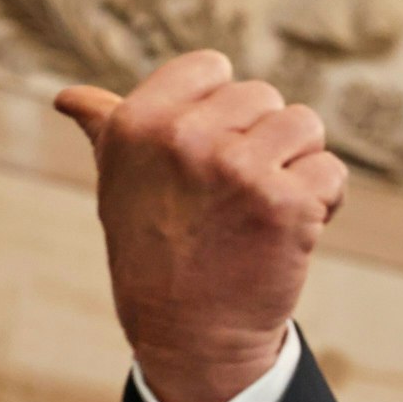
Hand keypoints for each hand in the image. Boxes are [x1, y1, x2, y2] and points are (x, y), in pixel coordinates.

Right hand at [55, 50, 346, 401]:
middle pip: (266, 98)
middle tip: (238, 196)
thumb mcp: (119, 183)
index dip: (226, 112)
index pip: (212, 68)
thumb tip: (71, 98)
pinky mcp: (287, 204)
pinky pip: (331, 171)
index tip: (210, 156)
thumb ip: (108, 130)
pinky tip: (292, 232)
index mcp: (138, 122)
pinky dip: (325, 201)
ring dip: (300, 166)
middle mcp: (185, 138)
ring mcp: (238, 169)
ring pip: (306, 126)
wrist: (190, 334)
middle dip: (266, 142)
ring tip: (265, 208)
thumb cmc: (155, 250)